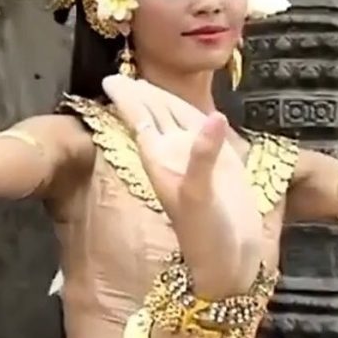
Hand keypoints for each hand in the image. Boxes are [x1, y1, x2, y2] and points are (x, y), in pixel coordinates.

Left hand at [102, 75, 262, 297]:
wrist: (229, 262)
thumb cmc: (205, 235)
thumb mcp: (198, 196)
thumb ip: (202, 157)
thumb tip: (213, 117)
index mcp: (160, 159)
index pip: (139, 118)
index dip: (126, 98)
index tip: (108, 79)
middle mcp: (174, 155)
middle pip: (154, 116)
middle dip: (140, 95)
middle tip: (123, 75)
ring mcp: (196, 160)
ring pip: (177, 122)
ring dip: (164, 103)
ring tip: (151, 87)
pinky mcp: (222, 167)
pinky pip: (206, 134)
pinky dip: (201, 120)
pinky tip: (200, 112)